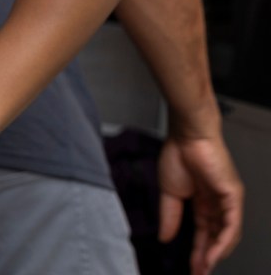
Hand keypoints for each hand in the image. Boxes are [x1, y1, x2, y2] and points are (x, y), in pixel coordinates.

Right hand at [157, 133, 243, 274]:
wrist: (186, 136)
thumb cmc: (177, 154)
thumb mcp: (169, 192)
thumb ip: (169, 216)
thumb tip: (163, 237)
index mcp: (202, 201)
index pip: (204, 233)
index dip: (197, 251)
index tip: (192, 267)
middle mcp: (217, 203)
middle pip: (216, 237)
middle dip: (207, 257)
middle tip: (198, 273)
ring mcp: (227, 201)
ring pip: (226, 235)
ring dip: (215, 254)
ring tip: (203, 268)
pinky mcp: (233, 197)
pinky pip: (232, 225)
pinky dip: (223, 242)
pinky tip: (214, 254)